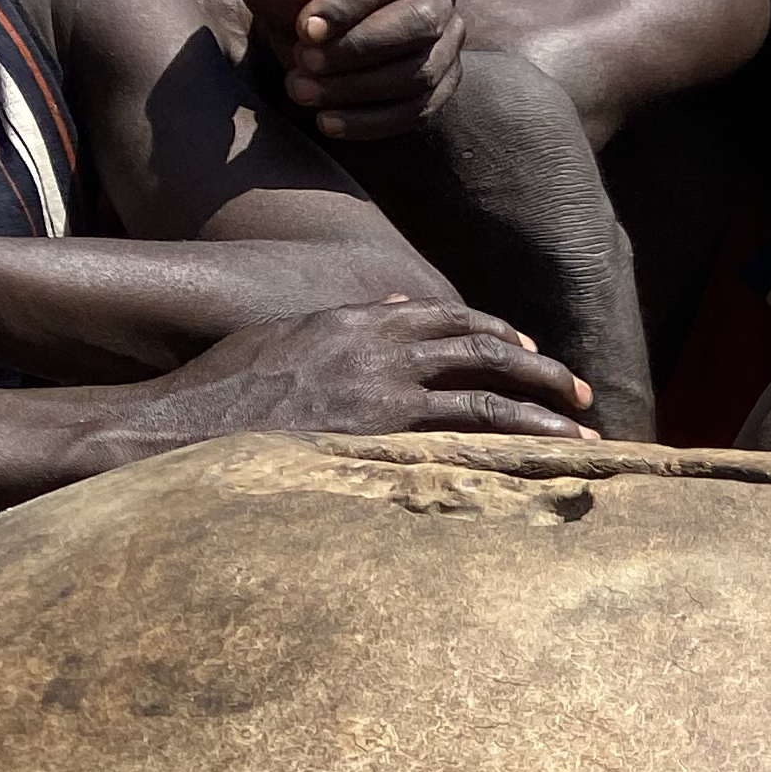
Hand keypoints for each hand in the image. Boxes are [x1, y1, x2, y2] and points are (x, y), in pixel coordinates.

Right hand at [125, 301, 595, 449]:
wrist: (183, 423)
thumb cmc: (225, 387)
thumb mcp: (286, 335)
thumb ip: (348, 322)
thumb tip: (399, 306)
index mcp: (355, 320)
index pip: (445, 317)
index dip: (495, 333)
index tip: (529, 350)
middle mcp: (378, 347)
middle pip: (482, 350)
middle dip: (539, 371)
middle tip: (580, 392)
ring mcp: (383, 393)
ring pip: (487, 398)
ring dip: (543, 418)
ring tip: (587, 437)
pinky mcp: (382, 437)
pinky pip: (466, 441)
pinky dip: (514, 451)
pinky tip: (546, 466)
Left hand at [235, 0, 464, 139]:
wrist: (307, 6)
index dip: (348, 5)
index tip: (303, 31)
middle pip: (420, 23)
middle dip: (359, 50)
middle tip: (302, 64)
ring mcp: (449, 33)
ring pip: (423, 71)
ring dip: (360, 90)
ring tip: (302, 92)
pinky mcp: (444, 76)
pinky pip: (422, 108)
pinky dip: (375, 122)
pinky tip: (328, 122)